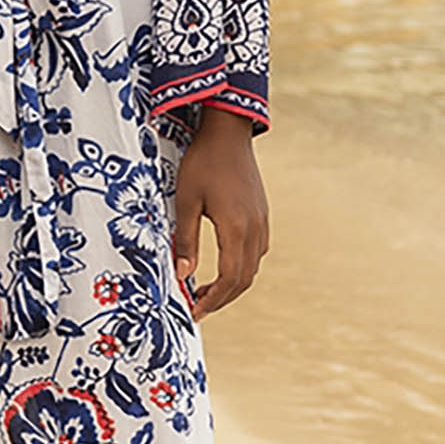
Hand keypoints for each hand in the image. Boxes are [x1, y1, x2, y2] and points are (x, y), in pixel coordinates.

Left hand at [172, 106, 268, 316]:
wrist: (228, 132)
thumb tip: (182, 275)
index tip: (194, 311)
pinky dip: (241, 268)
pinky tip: (223, 266)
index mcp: (236, 228)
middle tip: (198, 307)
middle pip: (244, 279)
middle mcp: (255, 229)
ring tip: (207, 290)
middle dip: (221, 299)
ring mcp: (262, 222)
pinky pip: (256, 252)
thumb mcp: (186, 201)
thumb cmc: (202, 163)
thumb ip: (186, 241)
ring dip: (232, 285)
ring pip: (252, 267)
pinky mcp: (262, 214)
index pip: (229, 279)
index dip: (212, 300)